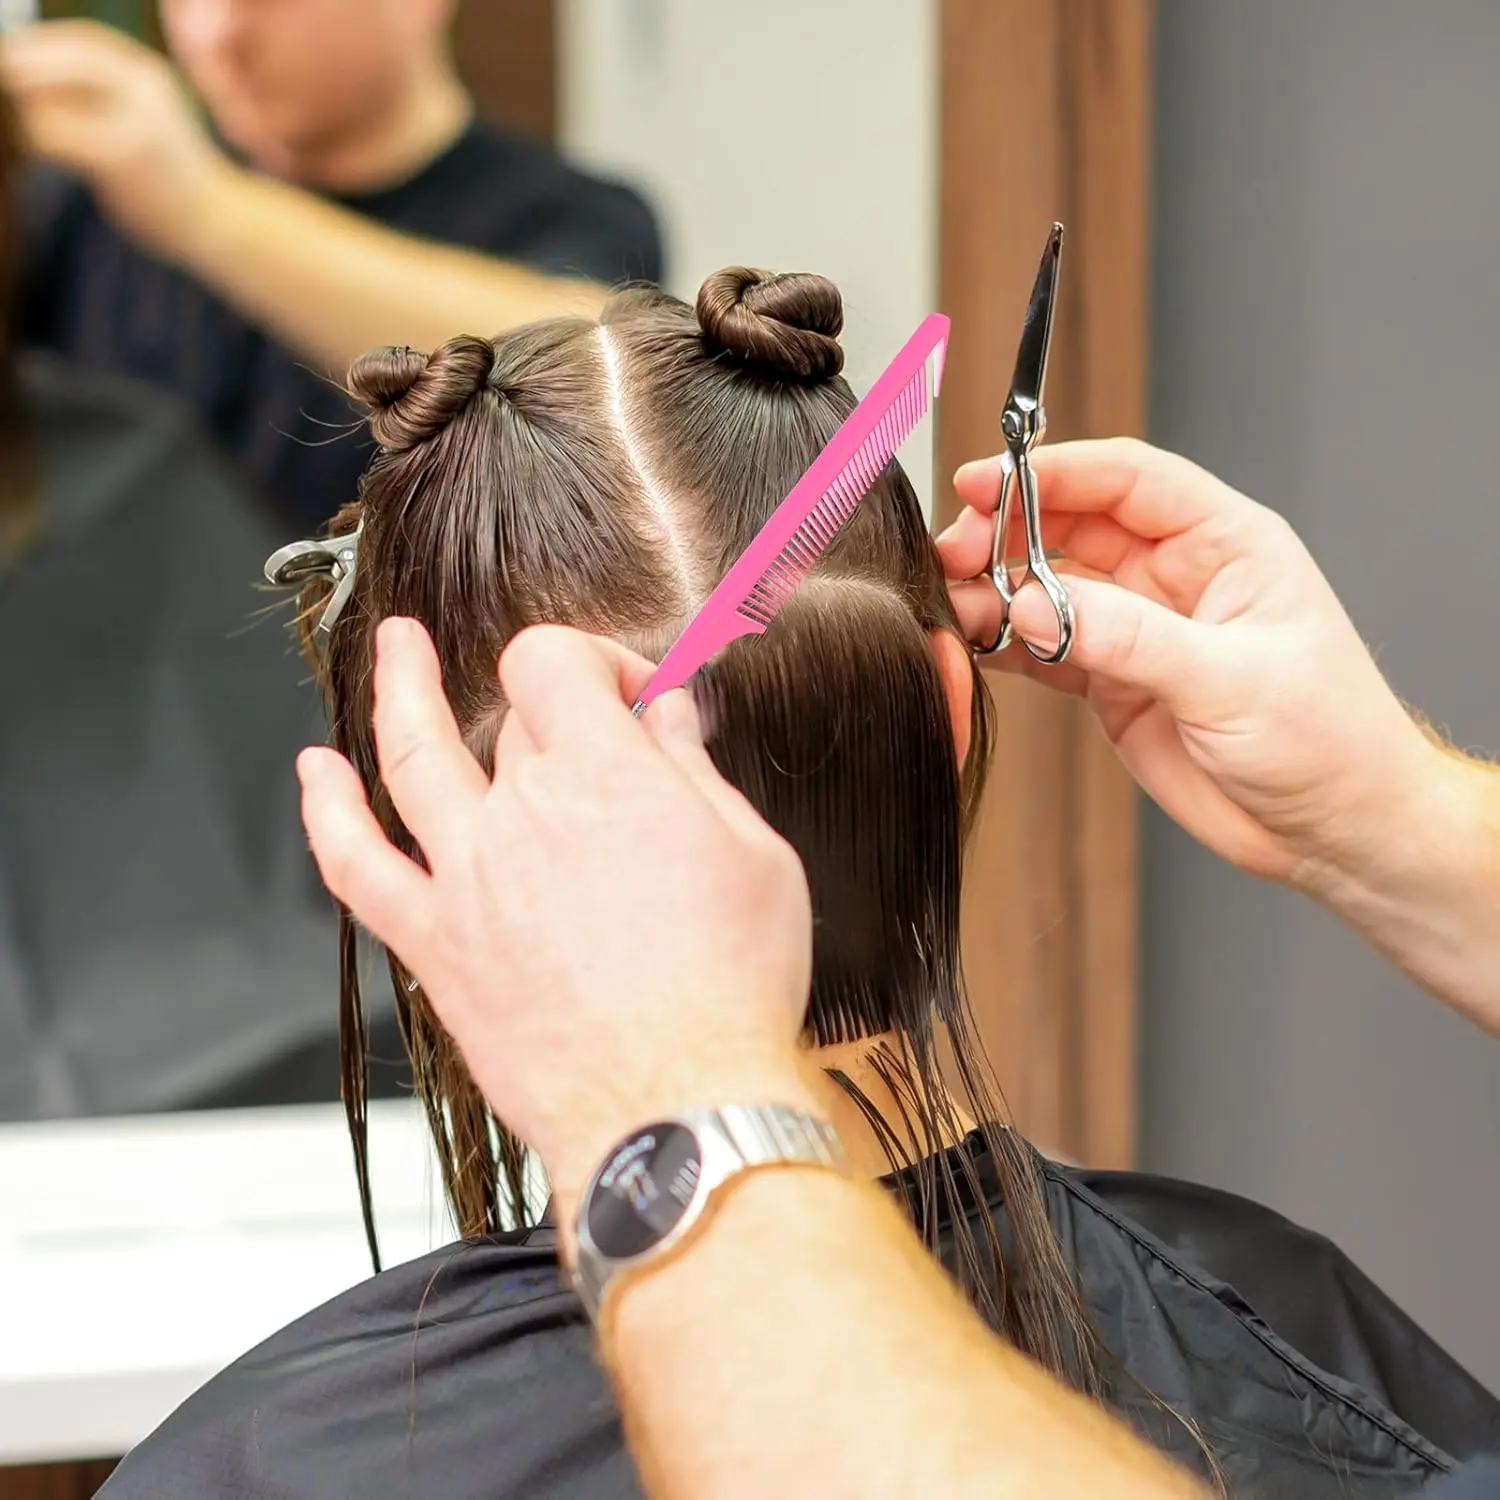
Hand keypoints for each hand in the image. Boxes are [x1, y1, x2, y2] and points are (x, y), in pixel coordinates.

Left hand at [0, 20, 229, 261]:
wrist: (220, 224)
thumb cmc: (175, 179)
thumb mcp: (147, 121)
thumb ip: (103, 97)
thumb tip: (29, 72)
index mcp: (152, 78)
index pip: (87, 41)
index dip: (44, 43)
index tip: (14, 55)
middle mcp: (144, 91)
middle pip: (63, 60)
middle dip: (25, 69)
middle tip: (8, 83)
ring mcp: (131, 123)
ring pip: (48, 102)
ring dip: (35, 118)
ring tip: (54, 144)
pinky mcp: (115, 158)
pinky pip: (51, 137)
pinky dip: (41, 145)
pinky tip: (59, 163)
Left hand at [296, 619, 818, 1214]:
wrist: (677, 1109)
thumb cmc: (730, 990)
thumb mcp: (755, 858)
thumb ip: (696, 773)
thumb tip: (669, 715)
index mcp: (607, 776)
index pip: (557, 664)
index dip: (595, 661)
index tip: (634, 699)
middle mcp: (525, 812)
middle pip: (512, 722)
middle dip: (557, 718)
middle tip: (597, 742)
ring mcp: (469, 877)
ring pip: (413, 758)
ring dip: (399, 692)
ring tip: (395, 650)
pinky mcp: (438, 945)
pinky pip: (358, 867)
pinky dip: (329, 814)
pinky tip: (315, 775)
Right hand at [936, 437, 1443, 890]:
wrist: (1334, 831)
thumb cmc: (1326, 741)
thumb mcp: (1230, 680)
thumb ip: (1127, 639)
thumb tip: (1031, 604)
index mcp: (1226, 543)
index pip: (1127, 480)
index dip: (1053, 472)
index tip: (986, 483)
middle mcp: (1175, 576)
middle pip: (1072, 525)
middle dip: (1007, 531)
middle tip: (954, 554)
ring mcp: (1140, 628)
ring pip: (1048, 586)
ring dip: (996, 590)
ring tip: (952, 604)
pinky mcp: (1114, 682)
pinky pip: (1044, 647)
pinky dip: (1004, 644)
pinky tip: (973, 644)